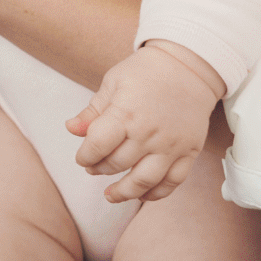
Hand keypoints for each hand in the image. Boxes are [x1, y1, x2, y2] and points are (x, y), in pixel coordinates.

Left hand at [66, 42, 223, 203]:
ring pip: (144, 181)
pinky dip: (156, 193)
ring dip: (124, 192)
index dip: (85, 156)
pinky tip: (141, 193)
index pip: (98, 146)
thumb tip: (71, 129)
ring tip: (111, 195)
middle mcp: (149, 133)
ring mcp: (171, 145)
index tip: (82, 157)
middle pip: (117, 164)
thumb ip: (93, 110)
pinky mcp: (189, 151)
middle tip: (94, 168)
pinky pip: (173, 182)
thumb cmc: (147, 71)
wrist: (189, 65)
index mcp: (126, 113)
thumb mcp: (114, 82)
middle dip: (100, 169)